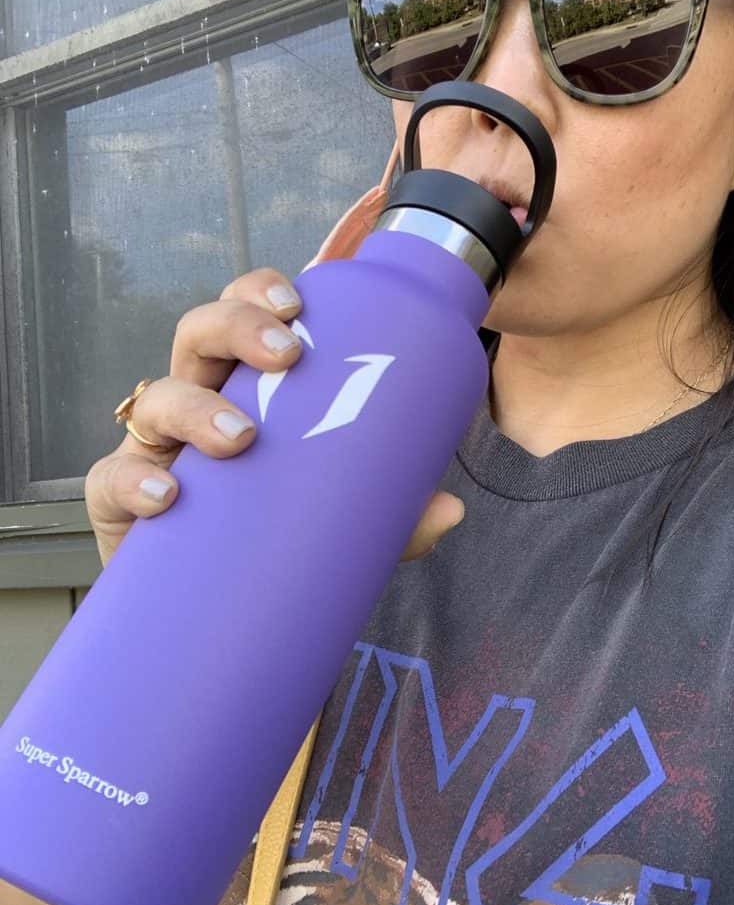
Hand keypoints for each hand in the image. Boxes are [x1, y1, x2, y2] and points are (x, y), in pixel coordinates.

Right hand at [84, 185, 465, 568]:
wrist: (210, 611)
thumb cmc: (274, 535)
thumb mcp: (339, 519)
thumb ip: (390, 515)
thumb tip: (451, 511)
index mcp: (248, 387)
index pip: (246, 315)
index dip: (261, 293)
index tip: (299, 303)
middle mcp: (198, 402)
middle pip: (197, 333)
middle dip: (236, 327)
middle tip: (286, 356)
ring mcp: (157, 449)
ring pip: (155, 396)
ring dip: (197, 405)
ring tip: (241, 435)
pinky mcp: (120, 505)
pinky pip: (111, 479)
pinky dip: (134, 481)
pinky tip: (168, 496)